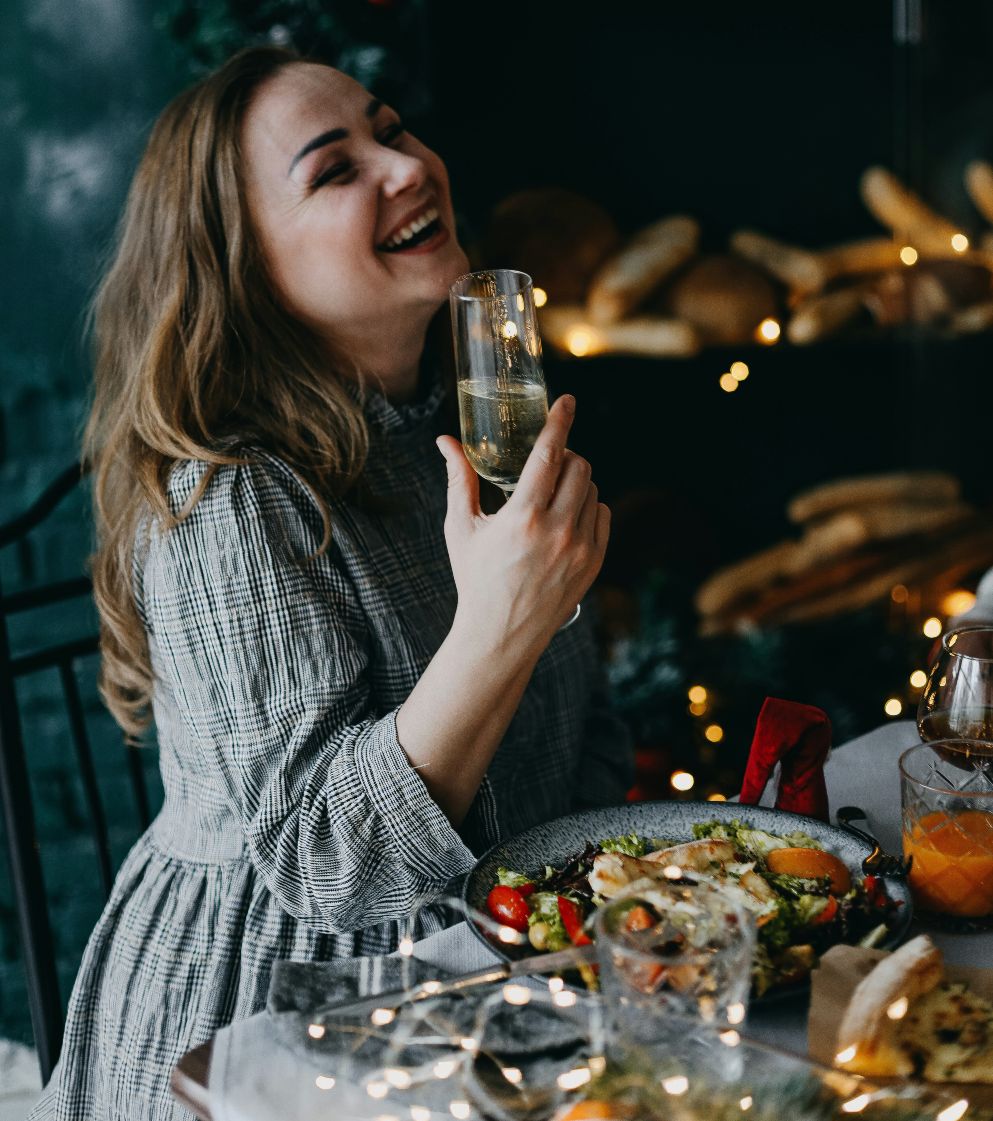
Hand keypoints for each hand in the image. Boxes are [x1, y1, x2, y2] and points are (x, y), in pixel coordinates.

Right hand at [436, 395, 609, 651]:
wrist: (500, 634)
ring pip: (592, 490)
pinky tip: (566, 516)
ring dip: (576, 481)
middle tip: (547, 462)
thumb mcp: (461, 528)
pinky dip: (587, 507)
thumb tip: (445, 441)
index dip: (560, 421)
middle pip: (579, 467)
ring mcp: (580, 548)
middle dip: (565, 455)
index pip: (549, 454)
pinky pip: (602, 515)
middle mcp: (557, 531)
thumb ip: (459, 479)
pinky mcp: (594, 563)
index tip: (567, 401)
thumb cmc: (476, 579)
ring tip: (552, 493)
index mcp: (522, 518)